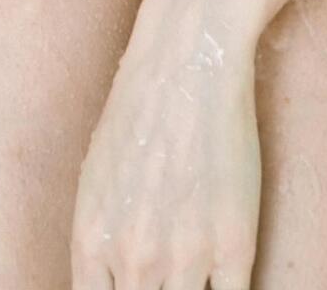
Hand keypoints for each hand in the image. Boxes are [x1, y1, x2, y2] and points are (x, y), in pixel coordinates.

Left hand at [70, 9, 261, 289]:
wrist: (188, 60)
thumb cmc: (140, 111)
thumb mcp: (97, 177)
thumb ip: (101, 241)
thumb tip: (110, 279)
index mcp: (92, 241)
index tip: (136, 289)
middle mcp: (134, 258)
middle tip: (167, 281)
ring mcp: (185, 256)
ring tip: (193, 277)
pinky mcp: (234, 246)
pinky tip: (223, 281)